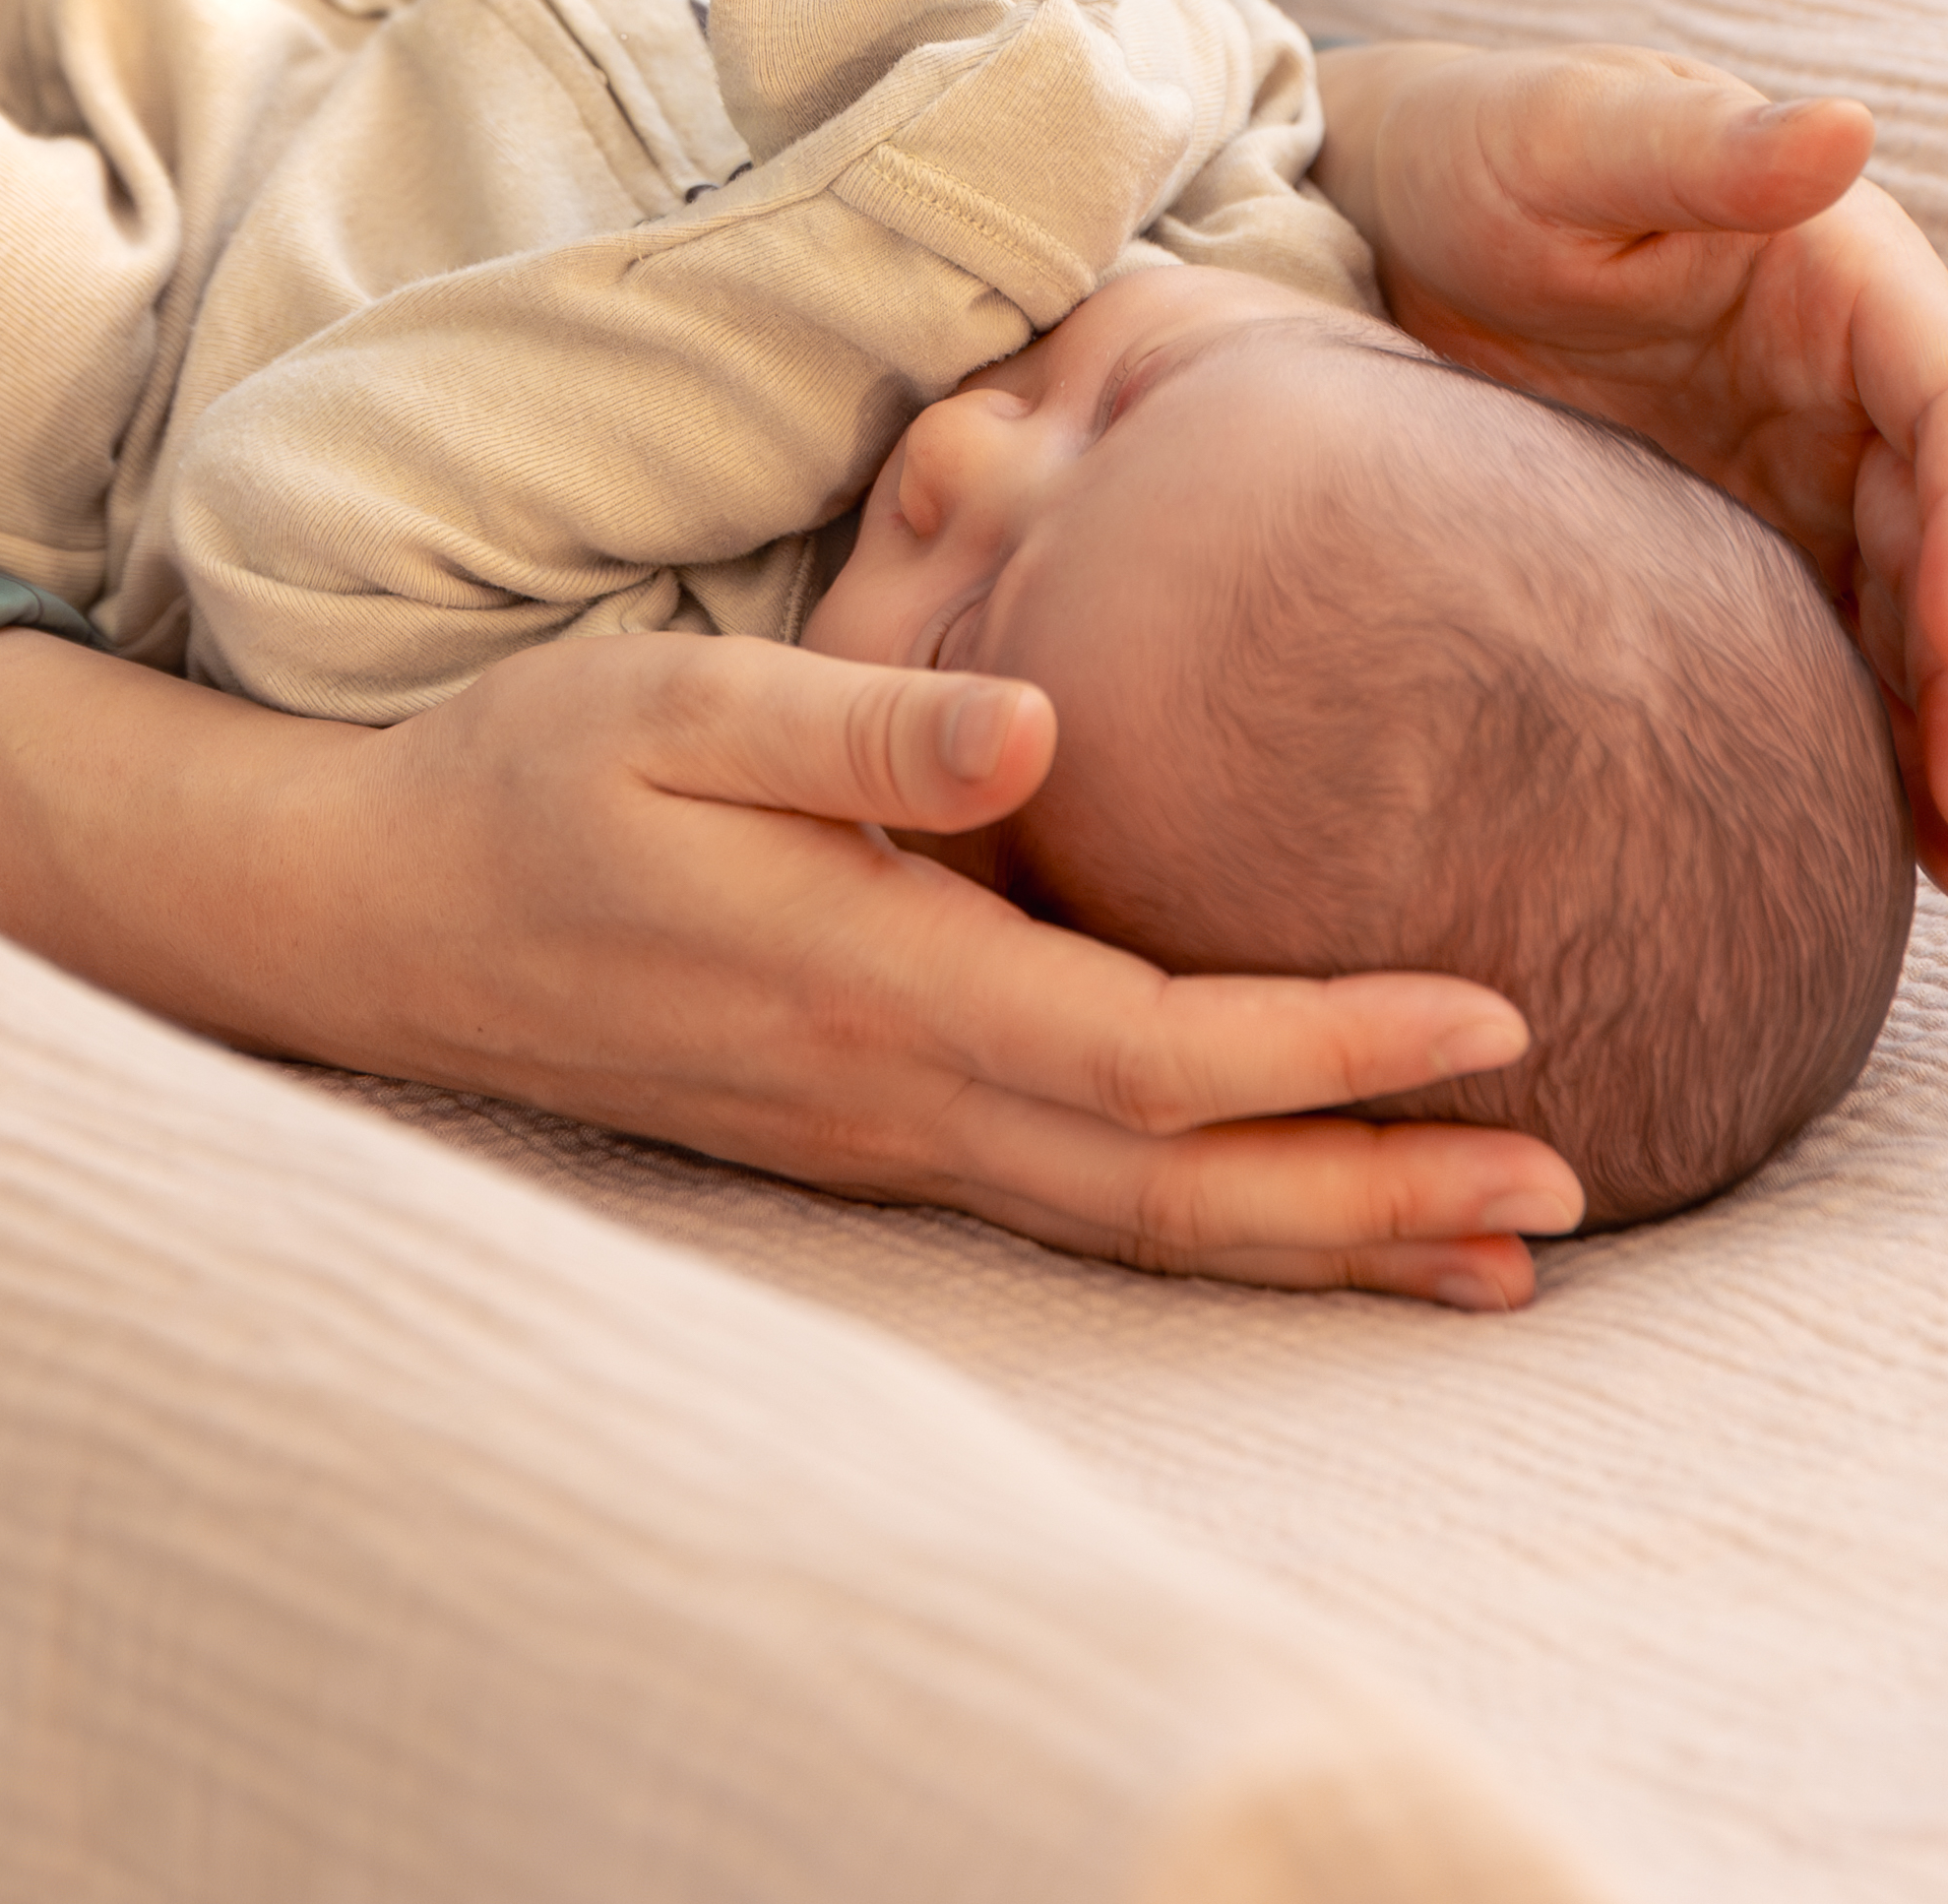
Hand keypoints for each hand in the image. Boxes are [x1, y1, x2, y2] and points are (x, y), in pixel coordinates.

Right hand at [0, 626, 1584, 1307]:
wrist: (377, 918)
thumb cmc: (527, 781)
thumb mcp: (674, 704)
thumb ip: (858, 720)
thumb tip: (1037, 726)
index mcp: (875, 975)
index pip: (1150, 1048)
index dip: (1329, 1047)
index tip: (1495, 1011)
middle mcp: (899, 1088)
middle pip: (1180, 1184)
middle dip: (1379, 1191)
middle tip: (1570, 1186)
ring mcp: (883, 1133)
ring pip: (1143, 1223)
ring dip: (1323, 1235)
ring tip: (1501, 1244)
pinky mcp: (870, 1130)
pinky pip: (1083, 1209)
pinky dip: (1216, 1228)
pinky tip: (1299, 1221)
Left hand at [1314, 42, 1947, 916]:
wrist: (1373, 216)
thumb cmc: (1478, 147)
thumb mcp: (1568, 135)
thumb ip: (1700, 146)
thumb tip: (1848, 126)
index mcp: (1849, 280)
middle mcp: (1856, 391)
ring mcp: (1807, 483)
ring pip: (1921, 633)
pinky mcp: (1744, 559)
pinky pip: (1841, 668)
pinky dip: (1888, 761)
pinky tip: (1929, 868)